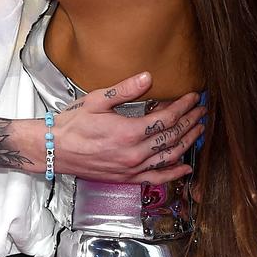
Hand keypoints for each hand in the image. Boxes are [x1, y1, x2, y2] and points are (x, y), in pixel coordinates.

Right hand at [53, 72, 205, 184]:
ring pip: (169, 157)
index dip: (183, 107)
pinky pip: (156, 178)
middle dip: (190, 122)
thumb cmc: (73, 124)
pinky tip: (185, 167)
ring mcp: (132, 168)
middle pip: (172, 137)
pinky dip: (174, 173)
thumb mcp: (97, 100)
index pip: (166, 119)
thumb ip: (124, 90)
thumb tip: (147, 77)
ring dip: (187, 143)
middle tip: (201, 110)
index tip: (192, 97)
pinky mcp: (127, 178)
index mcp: (128, 132)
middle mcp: (134, 154)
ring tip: (199, 130)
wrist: (55, 149)